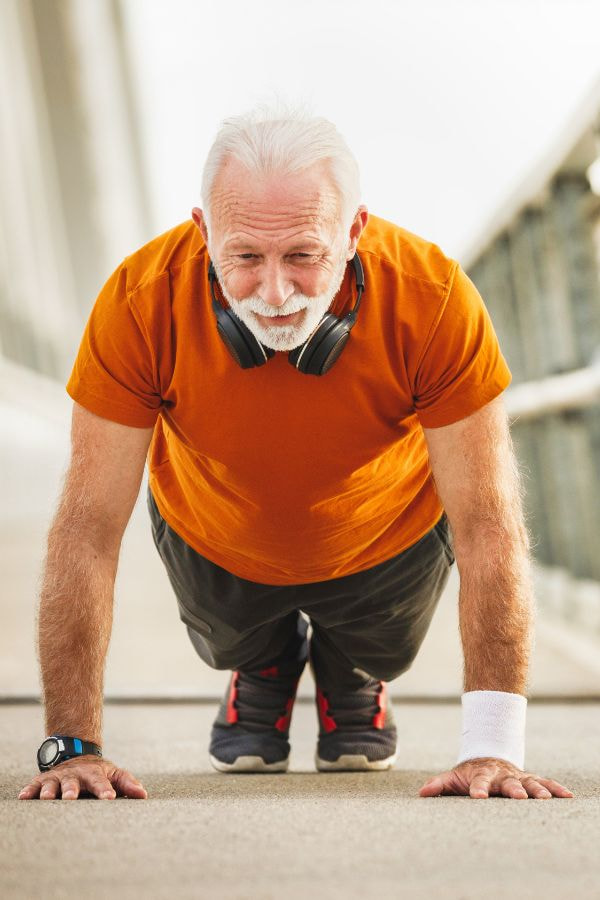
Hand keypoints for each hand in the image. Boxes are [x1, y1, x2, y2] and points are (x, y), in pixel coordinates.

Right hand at [18, 755, 147, 800]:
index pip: (101, 782)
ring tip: (47, 798)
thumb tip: (143, 795)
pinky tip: (24, 797)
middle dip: (72, 790)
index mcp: (94, 774)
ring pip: (53, 784)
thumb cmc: (98, 773)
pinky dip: (29, 790)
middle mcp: (75, 775)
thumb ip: (127, 783)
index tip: (109, 798)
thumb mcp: (114, 774)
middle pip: (74, 782)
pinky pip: (34, 785)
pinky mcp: (43, 780)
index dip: (105, 790)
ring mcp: (58, 777)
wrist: (77, 753)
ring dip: (50, 791)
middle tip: (71, 798)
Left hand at [419, 756, 573, 799]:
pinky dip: (555, 789)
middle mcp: (501, 775)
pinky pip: (544, 783)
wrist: (487, 756)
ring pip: (528, 782)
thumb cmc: (468, 774)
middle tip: (519, 797)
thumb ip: (439, 785)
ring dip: (537, 790)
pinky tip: (567, 796)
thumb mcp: (453, 778)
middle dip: (513, 789)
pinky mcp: (529, 779)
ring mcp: (516, 776)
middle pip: (507, 783)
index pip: (478, 782)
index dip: (478, 789)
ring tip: (545, 799)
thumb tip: (421, 794)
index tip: (478, 797)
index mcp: (481, 776)